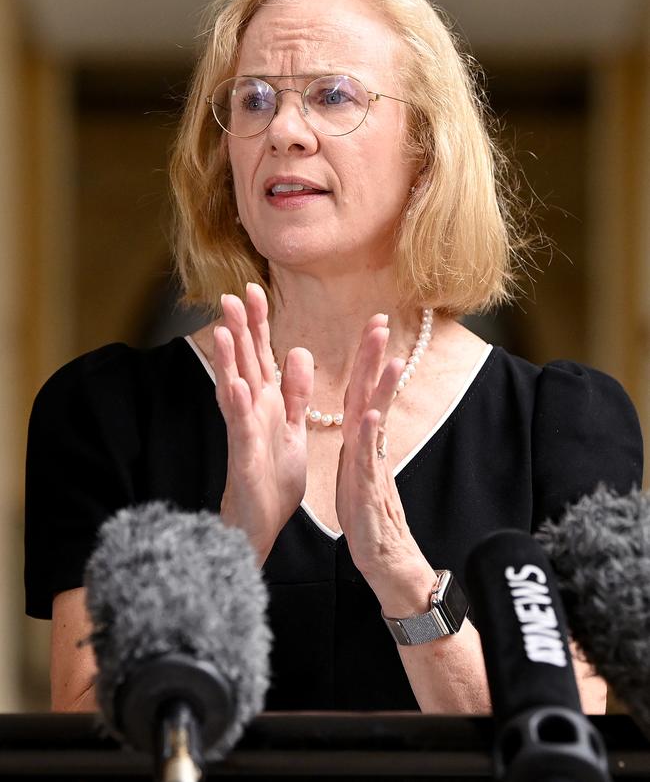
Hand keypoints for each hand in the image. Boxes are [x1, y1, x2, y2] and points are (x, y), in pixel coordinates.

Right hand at [213, 283, 312, 562]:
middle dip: (238, 330)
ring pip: (235, 389)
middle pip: (244, 363)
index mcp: (266, 402)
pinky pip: (242, 429)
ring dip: (229, 361)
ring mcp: (244, 433)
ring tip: (225, 332)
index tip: (255, 289)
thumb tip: (296, 350)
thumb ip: (294, 391)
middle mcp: (251, 411)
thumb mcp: (292, 426)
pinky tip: (235, 385)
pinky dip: (238, 407)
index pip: (261, 354)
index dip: (258, 323)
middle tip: (231, 295)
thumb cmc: (273, 476)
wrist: (262, 522)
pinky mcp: (245, 457)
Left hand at [336, 316, 434, 609]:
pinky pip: (369, 460)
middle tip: (381, 322)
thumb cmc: (367, 517)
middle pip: (372, 395)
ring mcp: (371, 467)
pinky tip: (371, 415)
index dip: (365, 357)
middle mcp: (369, 448)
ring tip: (389, 358)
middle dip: (375, 357)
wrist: (384, 560)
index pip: (362, 390)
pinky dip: (370, 436)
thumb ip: (360, 440)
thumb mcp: (357, 469)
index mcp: (360, 441)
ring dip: (381, 389)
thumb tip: (363, 412)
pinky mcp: (368, 491)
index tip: (372, 324)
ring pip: (376, 421)